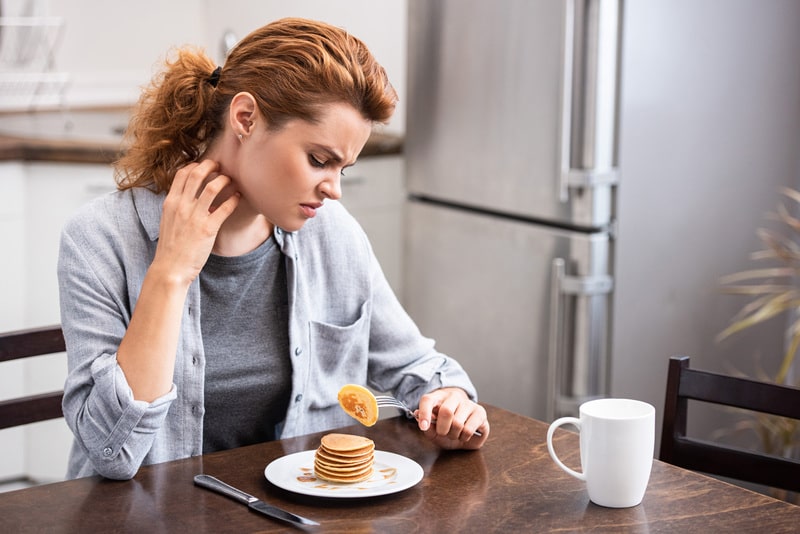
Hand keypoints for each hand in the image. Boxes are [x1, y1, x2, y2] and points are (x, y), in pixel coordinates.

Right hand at [152, 160, 239, 285]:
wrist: (170, 269)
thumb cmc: (171, 247)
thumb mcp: (169, 222)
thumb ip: (179, 208)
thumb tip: (197, 200)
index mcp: (170, 203)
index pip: (181, 174)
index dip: (195, 165)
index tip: (204, 165)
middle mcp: (181, 206)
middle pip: (197, 174)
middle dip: (211, 166)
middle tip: (220, 166)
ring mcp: (194, 217)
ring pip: (212, 187)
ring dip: (224, 180)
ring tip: (231, 180)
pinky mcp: (208, 229)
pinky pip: (224, 208)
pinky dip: (234, 200)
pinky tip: (238, 198)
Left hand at [416, 388, 489, 449]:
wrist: (465, 429)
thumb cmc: (446, 428)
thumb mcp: (433, 430)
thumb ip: (426, 425)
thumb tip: (419, 416)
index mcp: (438, 397)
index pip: (428, 400)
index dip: (425, 413)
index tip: (423, 426)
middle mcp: (454, 397)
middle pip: (446, 411)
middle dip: (442, 429)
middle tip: (443, 433)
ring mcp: (468, 403)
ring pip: (458, 423)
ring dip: (454, 435)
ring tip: (454, 434)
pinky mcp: (480, 412)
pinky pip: (468, 429)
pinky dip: (463, 437)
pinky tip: (464, 434)